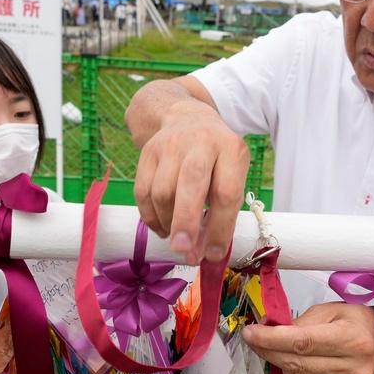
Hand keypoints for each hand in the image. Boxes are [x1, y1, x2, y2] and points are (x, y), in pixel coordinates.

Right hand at [133, 100, 248, 262]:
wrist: (187, 119)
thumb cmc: (216, 158)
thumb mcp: (231, 175)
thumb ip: (221, 213)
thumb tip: (202, 254)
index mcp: (230, 149)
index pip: (226, 192)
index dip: (220, 228)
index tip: (214, 255)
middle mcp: (200, 142)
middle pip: (191, 184)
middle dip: (186, 222)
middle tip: (183, 251)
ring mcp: (170, 145)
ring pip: (162, 192)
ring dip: (169, 223)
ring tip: (178, 237)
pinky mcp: (147, 152)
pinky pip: (142, 192)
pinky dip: (151, 217)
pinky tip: (163, 227)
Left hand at [242, 303, 373, 373]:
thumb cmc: (355, 323)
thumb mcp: (330, 310)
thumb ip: (300, 321)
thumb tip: (267, 330)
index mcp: (352, 339)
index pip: (301, 342)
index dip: (270, 339)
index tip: (250, 333)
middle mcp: (354, 369)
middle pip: (297, 366)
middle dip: (269, 351)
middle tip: (258, 341)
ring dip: (283, 371)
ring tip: (285, 357)